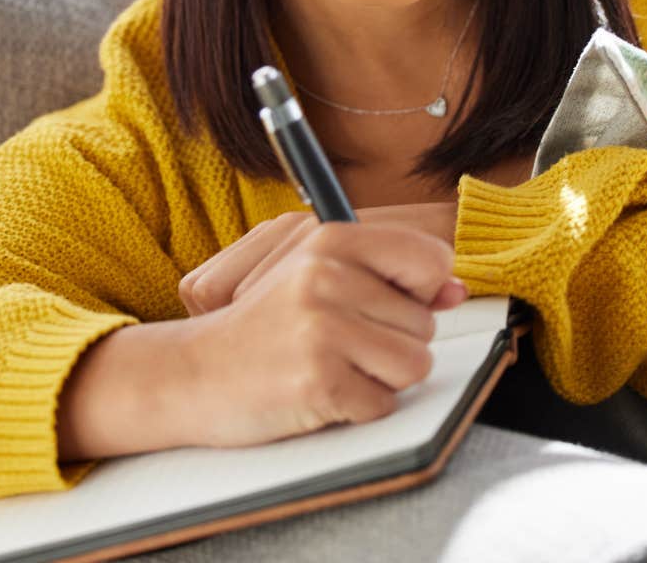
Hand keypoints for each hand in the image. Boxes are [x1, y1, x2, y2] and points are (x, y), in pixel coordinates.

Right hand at [176, 221, 464, 447]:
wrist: (192, 373)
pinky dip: (357, 408)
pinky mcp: (319, 380)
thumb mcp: (318, 278)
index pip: (430, 258)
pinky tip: (319, 391)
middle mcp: (326, 276)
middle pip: (426, 323)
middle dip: (392, 343)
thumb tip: (455, 289)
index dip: (422, 290)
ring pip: (415, 365)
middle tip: (336, 343)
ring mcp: (322, 328)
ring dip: (380, 378)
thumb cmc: (263, 328)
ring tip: (332, 366)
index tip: (388, 302)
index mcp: (329, 238)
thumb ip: (388, 277)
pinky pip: (383, 403)